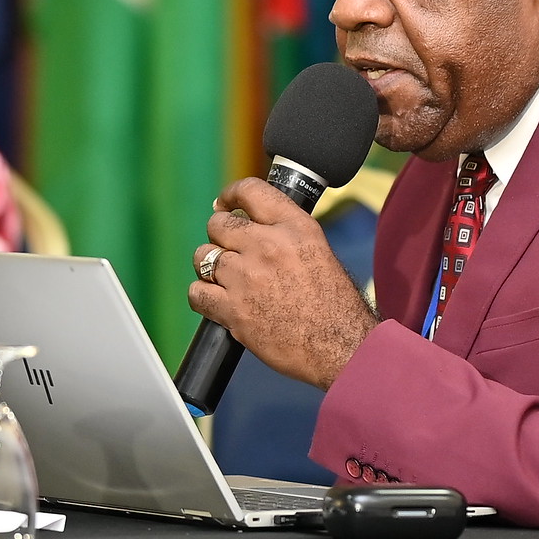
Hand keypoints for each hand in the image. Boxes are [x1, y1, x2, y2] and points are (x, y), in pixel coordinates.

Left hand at [187, 178, 378, 389]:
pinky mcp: (234, 310)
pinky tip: (216, 301)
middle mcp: (268, 246)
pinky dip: (202, 297)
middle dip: (219, 237)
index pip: (250, 191)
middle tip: (229, 252)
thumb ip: (286, 234)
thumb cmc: (336, 306)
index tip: (224, 205)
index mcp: (294, 228)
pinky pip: (197, 292)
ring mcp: (247, 278)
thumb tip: (255, 226)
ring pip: (203, 257)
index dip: (230, 195)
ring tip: (225, 279)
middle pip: (218, 225)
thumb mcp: (318, 252)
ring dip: (209, 267)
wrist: (341, 348)